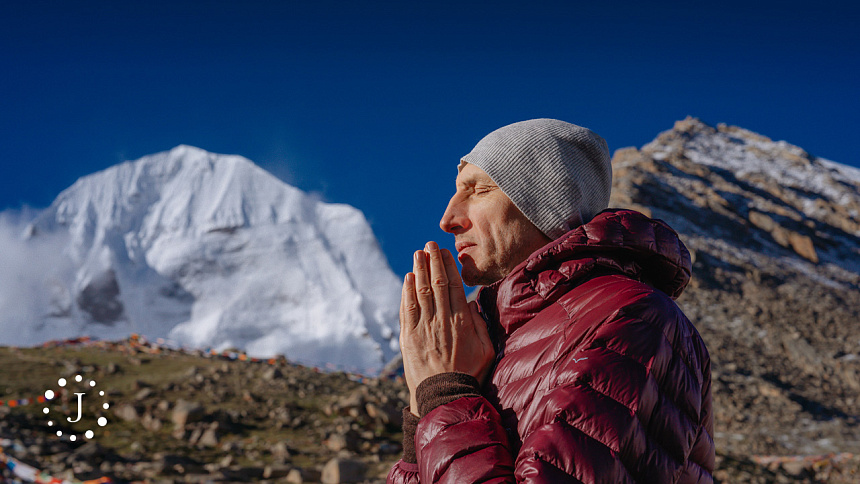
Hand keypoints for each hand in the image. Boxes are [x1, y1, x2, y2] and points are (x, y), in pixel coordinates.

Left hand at [399, 241, 494, 415]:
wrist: (444, 396)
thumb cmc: (469, 374)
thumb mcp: (486, 350)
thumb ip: (481, 325)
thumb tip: (473, 305)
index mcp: (461, 321)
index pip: (453, 286)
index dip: (448, 267)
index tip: (445, 253)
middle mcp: (441, 320)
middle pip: (435, 283)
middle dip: (432, 261)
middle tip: (429, 244)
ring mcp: (423, 327)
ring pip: (420, 292)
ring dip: (418, 270)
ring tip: (418, 254)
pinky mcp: (409, 336)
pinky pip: (407, 309)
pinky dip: (406, 291)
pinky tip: (408, 278)